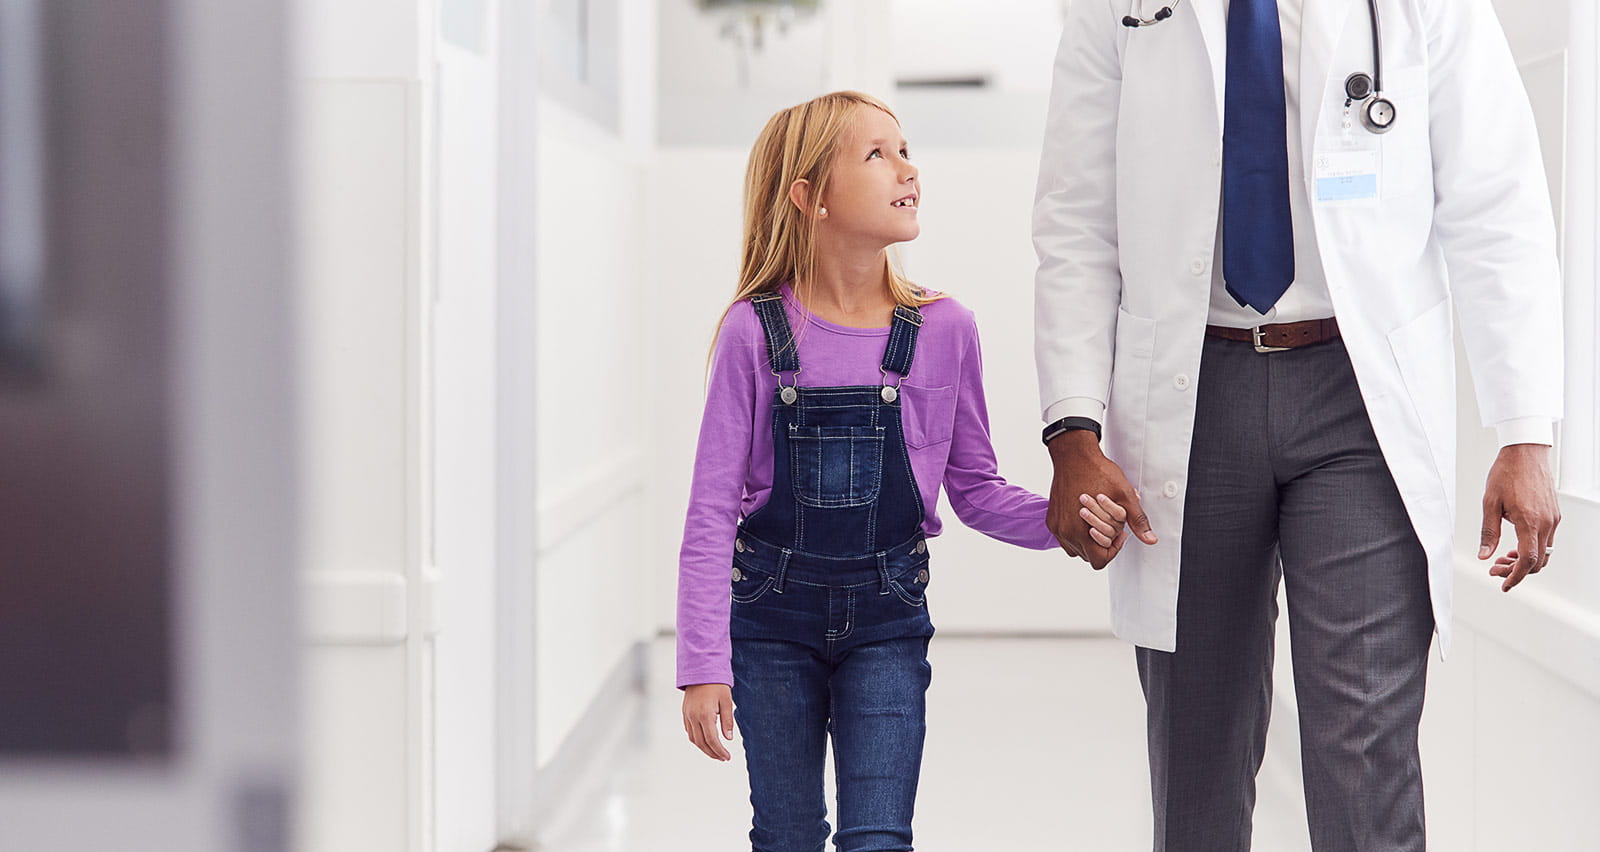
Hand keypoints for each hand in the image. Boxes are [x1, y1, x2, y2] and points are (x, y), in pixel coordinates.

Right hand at [682, 683, 735, 760]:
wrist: (700, 669)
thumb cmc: (716, 684)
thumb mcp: (727, 701)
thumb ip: (727, 721)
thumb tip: (728, 739)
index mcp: (705, 715)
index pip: (712, 740)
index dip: (720, 751)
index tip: (727, 757)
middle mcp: (693, 717)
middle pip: (701, 743)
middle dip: (712, 753)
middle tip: (723, 758)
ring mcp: (687, 715)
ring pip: (693, 739)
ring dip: (704, 748)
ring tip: (715, 752)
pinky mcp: (685, 712)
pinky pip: (689, 731)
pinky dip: (697, 739)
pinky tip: (705, 741)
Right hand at [1046, 430, 1157, 569]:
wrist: (1074, 455)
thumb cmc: (1096, 472)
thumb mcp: (1124, 496)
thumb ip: (1137, 521)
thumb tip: (1150, 538)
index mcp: (1082, 531)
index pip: (1099, 561)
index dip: (1112, 552)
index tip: (1118, 535)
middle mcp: (1066, 532)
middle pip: (1088, 556)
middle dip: (1101, 545)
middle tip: (1111, 526)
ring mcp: (1057, 526)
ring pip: (1075, 548)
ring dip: (1088, 540)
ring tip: (1099, 522)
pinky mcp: (1052, 519)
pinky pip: (1064, 537)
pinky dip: (1076, 533)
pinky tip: (1086, 518)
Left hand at [1478, 443, 1560, 591]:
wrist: (1526, 452)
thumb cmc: (1506, 473)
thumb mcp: (1490, 503)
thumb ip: (1489, 532)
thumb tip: (1484, 555)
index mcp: (1530, 522)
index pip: (1528, 560)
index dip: (1516, 577)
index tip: (1504, 584)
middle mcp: (1547, 523)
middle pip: (1537, 561)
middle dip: (1516, 571)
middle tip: (1495, 569)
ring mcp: (1553, 519)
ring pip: (1543, 552)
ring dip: (1524, 561)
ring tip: (1502, 558)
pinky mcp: (1554, 514)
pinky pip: (1546, 540)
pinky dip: (1532, 548)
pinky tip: (1515, 545)